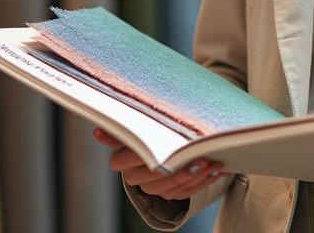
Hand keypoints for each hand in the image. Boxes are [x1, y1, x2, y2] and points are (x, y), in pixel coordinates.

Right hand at [93, 128, 229, 201]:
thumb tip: (98, 133)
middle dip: (178, 170)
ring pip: (172, 188)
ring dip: (195, 176)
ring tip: (212, 162)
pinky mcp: (171, 193)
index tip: (164, 152)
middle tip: (200, 158)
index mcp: (124, 160)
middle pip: (155, 179)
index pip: (127, 163)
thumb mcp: (137, 121)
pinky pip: (186, 193)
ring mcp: (155, 187)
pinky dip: (203, 182)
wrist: (163, 141)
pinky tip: (216, 170)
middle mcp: (137, 176)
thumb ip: (121, 126)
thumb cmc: (150, 127)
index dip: (147, 159)